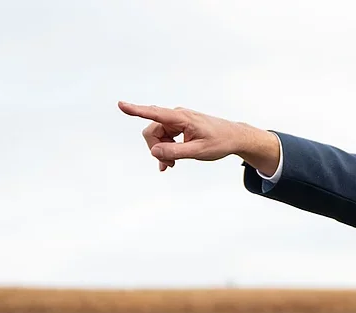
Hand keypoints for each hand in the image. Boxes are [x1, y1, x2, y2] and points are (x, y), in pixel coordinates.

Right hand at [116, 101, 279, 174]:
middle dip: (156, 149)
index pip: (154, 113)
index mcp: (182, 118)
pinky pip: (164, 137)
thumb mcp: (198, 152)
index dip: (136, 110)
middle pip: (152, 132)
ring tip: (171, 165)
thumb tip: (154, 152)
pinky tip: (169, 163)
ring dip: (161, 151)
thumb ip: (175, 152)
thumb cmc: (219, 142)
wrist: (234, 137)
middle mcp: (176, 115)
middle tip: (168, 166)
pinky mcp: (179, 126)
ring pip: (157, 136)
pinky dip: (166, 149)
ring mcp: (177, 120)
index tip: (121, 104)